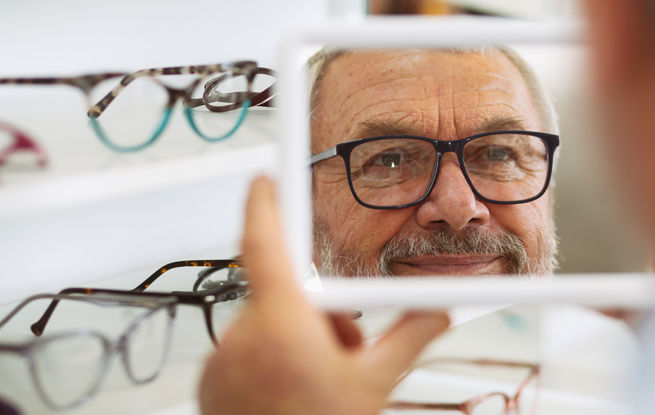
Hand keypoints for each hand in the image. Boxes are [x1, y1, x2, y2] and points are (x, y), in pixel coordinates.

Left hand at [198, 176, 449, 414]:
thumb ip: (408, 338)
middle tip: (341, 350)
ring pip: (266, 327)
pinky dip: (271, 361)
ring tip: (316, 382)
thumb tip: (438, 312)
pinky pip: (246, 352)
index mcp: (281, 324)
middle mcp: (241, 336)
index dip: (264, 203)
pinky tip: (290, 392)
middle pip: (281, 296)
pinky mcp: (212, 384)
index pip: (265, 243)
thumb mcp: (373, 386)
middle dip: (315, 315)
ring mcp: (222, 363)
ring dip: (294, 341)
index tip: (264, 179)